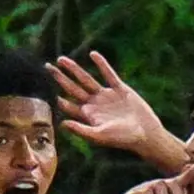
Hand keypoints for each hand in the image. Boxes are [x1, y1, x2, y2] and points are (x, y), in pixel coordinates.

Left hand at [48, 52, 162, 151]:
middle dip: (60, 78)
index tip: (48, 90)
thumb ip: (81, 130)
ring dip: (74, 69)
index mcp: (89, 116)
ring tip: (61, 59)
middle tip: (47, 67)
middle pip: (73, 88)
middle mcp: (95, 104)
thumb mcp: (100, 136)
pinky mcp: (120, 89)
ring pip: (86, 79)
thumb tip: (62, 124)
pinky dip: (101, 64)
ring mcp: (107, 96)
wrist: (145, 133)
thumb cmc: (123, 138)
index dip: (59, 98)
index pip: (69, 105)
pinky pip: (108, 74)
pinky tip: (93, 54)